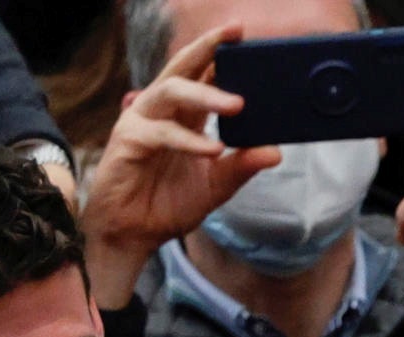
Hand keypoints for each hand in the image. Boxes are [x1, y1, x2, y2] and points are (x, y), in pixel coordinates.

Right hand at [81, 24, 276, 307]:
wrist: (135, 234)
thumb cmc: (169, 204)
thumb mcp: (216, 186)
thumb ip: (242, 167)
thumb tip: (275, 152)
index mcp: (184, 115)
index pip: (203, 76)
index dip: (220, 55)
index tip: (245, 38)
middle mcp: (161, 111)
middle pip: (182, 67)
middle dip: (207, 48)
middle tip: (235, 34)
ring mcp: (141, 121)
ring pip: (171, 92)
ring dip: (205, 95)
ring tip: (237, 104)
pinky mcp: (127, 141)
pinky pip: (161, 134)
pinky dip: (189, 141)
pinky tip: (212, 149)